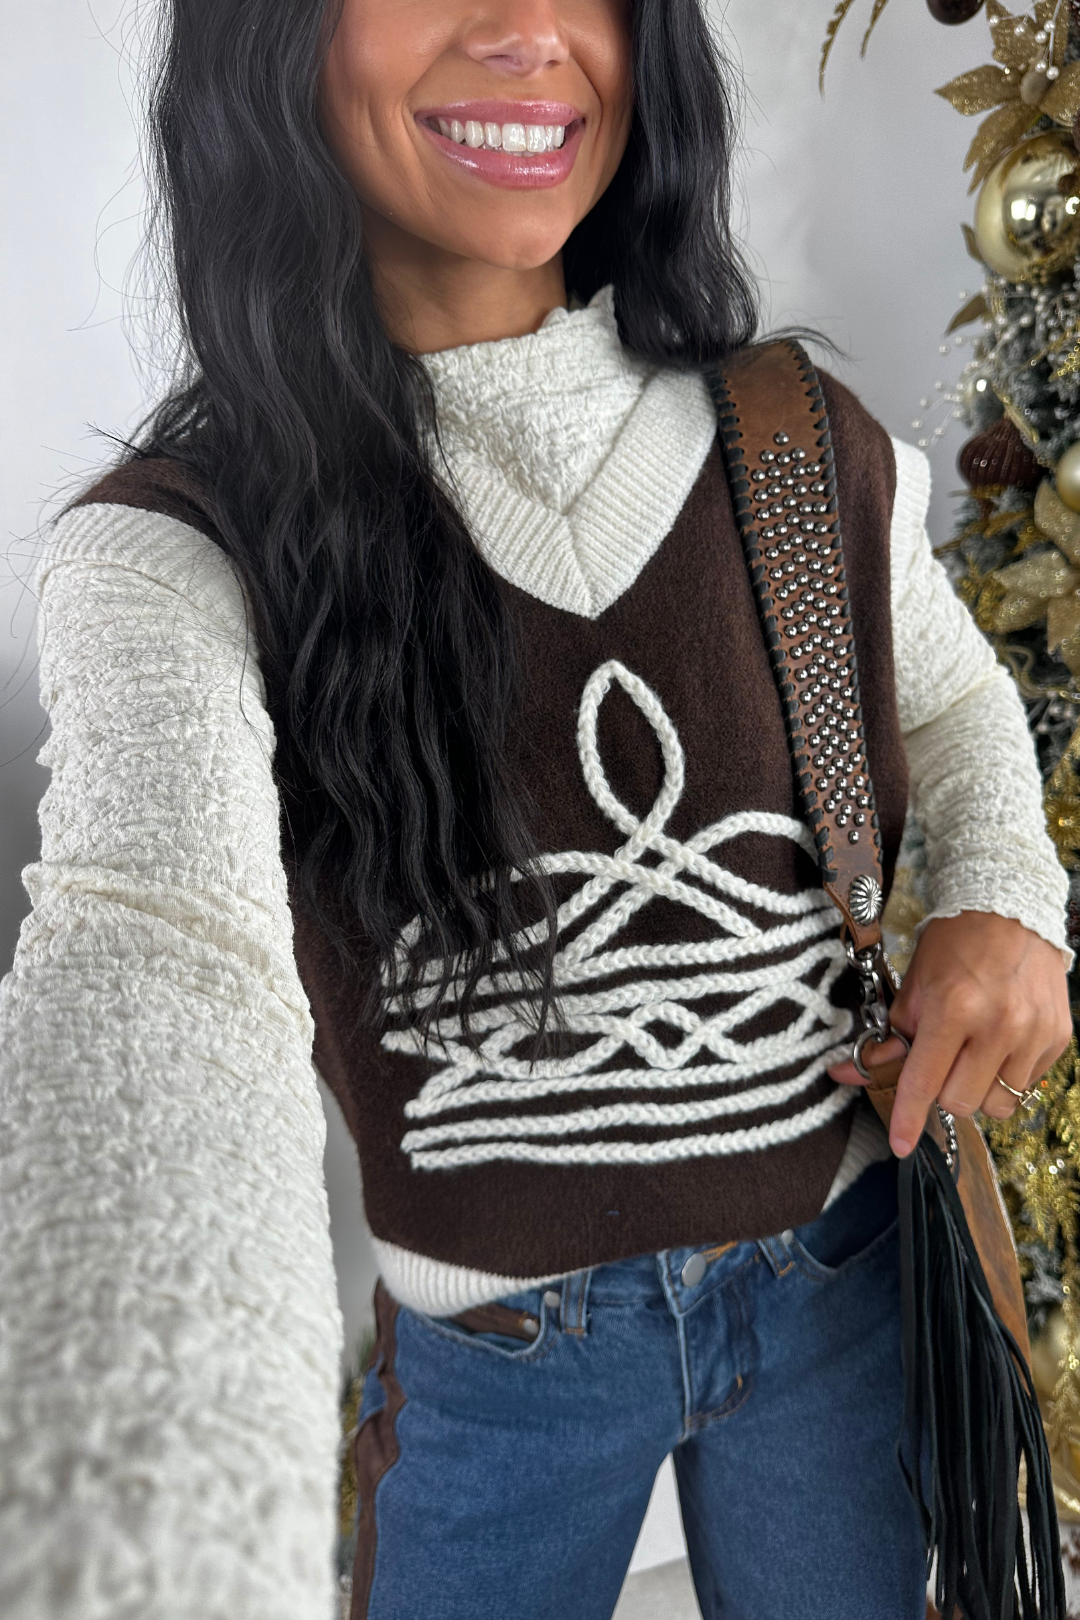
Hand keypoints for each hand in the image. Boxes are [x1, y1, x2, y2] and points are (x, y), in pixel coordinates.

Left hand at [828, 912, 1070, 1158]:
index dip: (909, 1117)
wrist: (1010, 907)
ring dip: (977, 1088)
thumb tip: (845, 1075)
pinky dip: (1007, 1075)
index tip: (900, 1144)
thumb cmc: (955, 944)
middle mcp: (999, 1025)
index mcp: (954, 1009)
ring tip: (972, 1051)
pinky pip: (1027, 1085)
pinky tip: (999, 1042)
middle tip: (940, 1059)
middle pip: (961, 1103)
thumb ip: (887, 1038)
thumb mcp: (913, 986)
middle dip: (943, 1090)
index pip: (925, 1081)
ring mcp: (1034, 1034)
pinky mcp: (1058, 1037)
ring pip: (997, 1104)